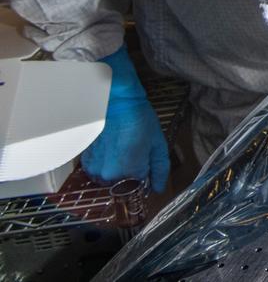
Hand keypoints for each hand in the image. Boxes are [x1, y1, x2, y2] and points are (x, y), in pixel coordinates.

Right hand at [80, 48, 169, 192]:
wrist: (115, 101)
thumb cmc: (138, 119)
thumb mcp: (158, 143)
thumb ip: (160, 169)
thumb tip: (158, 187)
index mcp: (129, 173)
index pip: (140, 186)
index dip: (145, 172)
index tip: (146, 160)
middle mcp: (109, 175)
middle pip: (123, 184)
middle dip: (131, 171)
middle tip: (134, 149)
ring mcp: (94, 168)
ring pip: (110, 178)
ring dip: (116, 168)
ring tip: (122, 147)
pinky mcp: (85, 161)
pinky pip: (98, 169)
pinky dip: (105, 162)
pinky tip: (111, 146)